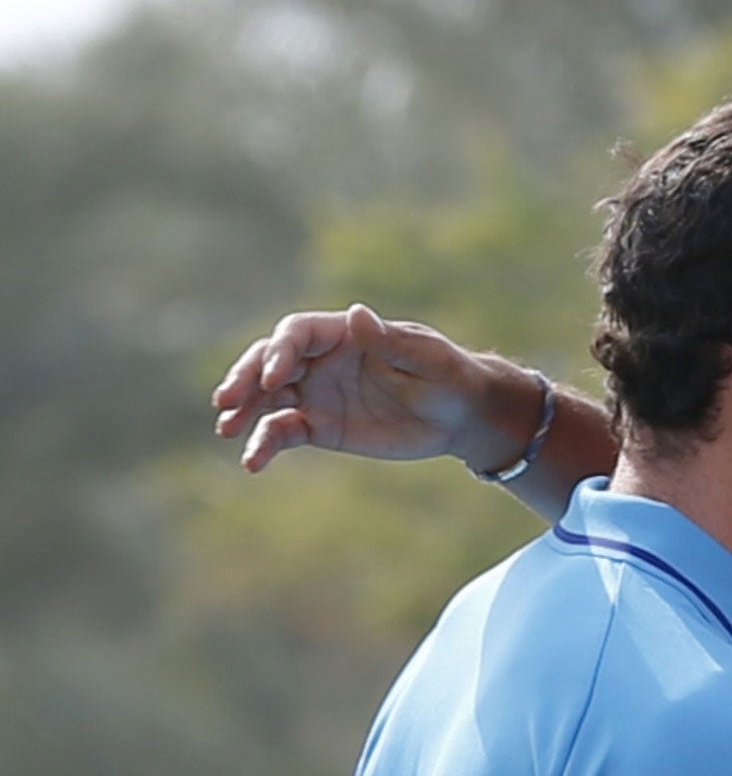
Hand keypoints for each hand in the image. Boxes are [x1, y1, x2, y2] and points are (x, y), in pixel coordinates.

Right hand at [211, 303, 526, 473]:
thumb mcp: (428, 358)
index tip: (274, 379)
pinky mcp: (320, 427)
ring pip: (268, 399)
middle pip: (268, 362)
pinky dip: (265, 445)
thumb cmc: (449, 376)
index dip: (279, 352)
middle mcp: (320, 360)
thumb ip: (391, 341)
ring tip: (227, 431)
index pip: (296, 334)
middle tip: (226, 401)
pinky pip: (284, 432)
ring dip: (244, 412)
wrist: (460, 415)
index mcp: (343, 333)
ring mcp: (316, 393)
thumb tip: (356, 314)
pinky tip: (252, 462)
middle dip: (245, 379)